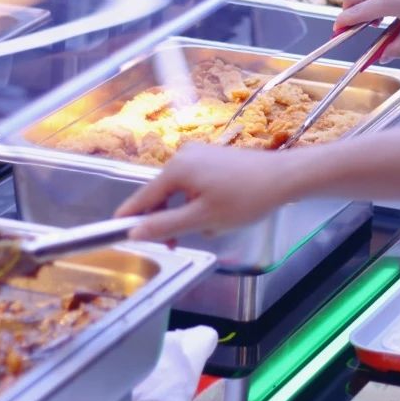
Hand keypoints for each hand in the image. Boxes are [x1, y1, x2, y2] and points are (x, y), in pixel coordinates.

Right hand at [116, 145, 292, 241]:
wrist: (284, 178)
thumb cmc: (244, 198)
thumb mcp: (202, 218)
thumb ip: (166, 225)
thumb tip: (134, 231)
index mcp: (176, 168)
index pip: (143, 197)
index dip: (130, 217)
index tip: (115, 232)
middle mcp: (184, 156)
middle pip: (161, 194)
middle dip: (168, 220)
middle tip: (176, 245)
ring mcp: (200, 155)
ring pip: (181, 192)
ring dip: (188, 214)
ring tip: (209, 229)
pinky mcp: (215, 159)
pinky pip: (196, 185)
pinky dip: (201, 203)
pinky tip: (219, 216)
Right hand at [336, 0, 399, 60]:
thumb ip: (398, 49)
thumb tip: (382, 56)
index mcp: (390, 1)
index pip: (355, 12)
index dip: (342, 24)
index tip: (337, 32)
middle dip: (347, 13)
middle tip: (353, 29)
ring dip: (359, 3)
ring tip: (375, 20)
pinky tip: (385, 7)